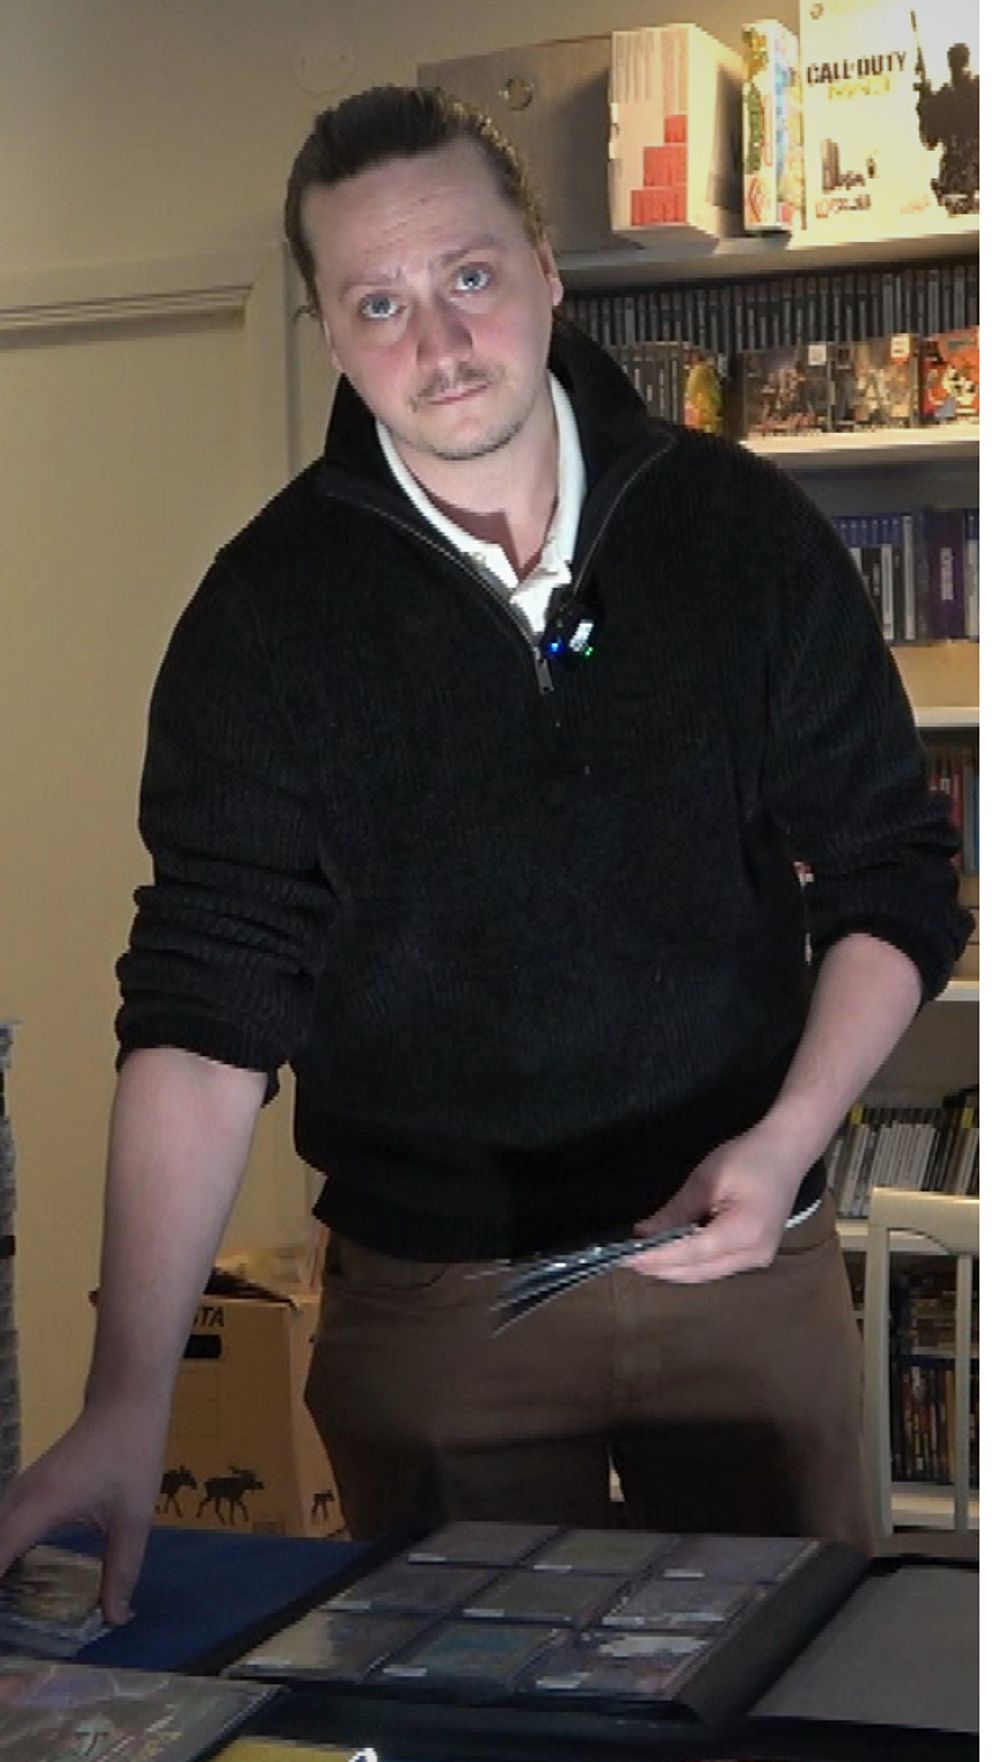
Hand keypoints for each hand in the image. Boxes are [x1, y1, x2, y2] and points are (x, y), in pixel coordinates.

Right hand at [0, 1397, 167, 1623]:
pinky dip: (2, 1553)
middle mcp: (18, 1497)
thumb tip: (114, 1618)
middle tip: (10, 1625)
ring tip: (12, 1608)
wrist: (124, 1402)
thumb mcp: (133, 1518)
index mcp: (40, 1505)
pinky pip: (0, 1527)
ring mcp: (18, 1490)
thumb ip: (122, 1571)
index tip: (0, 1625)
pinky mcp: (25, 1489)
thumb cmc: (131, 1454)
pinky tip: (16, 1581)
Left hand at [626, 1127, 802, 1283]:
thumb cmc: (748, 1158)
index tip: (626, 1257)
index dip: (658, 1257)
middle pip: (698, 1271)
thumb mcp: (706, 1179)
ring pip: (706, 1273)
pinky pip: (716, 1267)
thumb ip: (675, 1212)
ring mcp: (758, 1259)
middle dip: (662, 1268)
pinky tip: (670, 1254)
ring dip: (674, 1268)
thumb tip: (643, 1234)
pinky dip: (691, 1262)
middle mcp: (755, 1255)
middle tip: (626, 1259)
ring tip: (643, 1258)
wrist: (787, 1152)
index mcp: (745, 1232)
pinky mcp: (755, 1256)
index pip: (692, 1253)